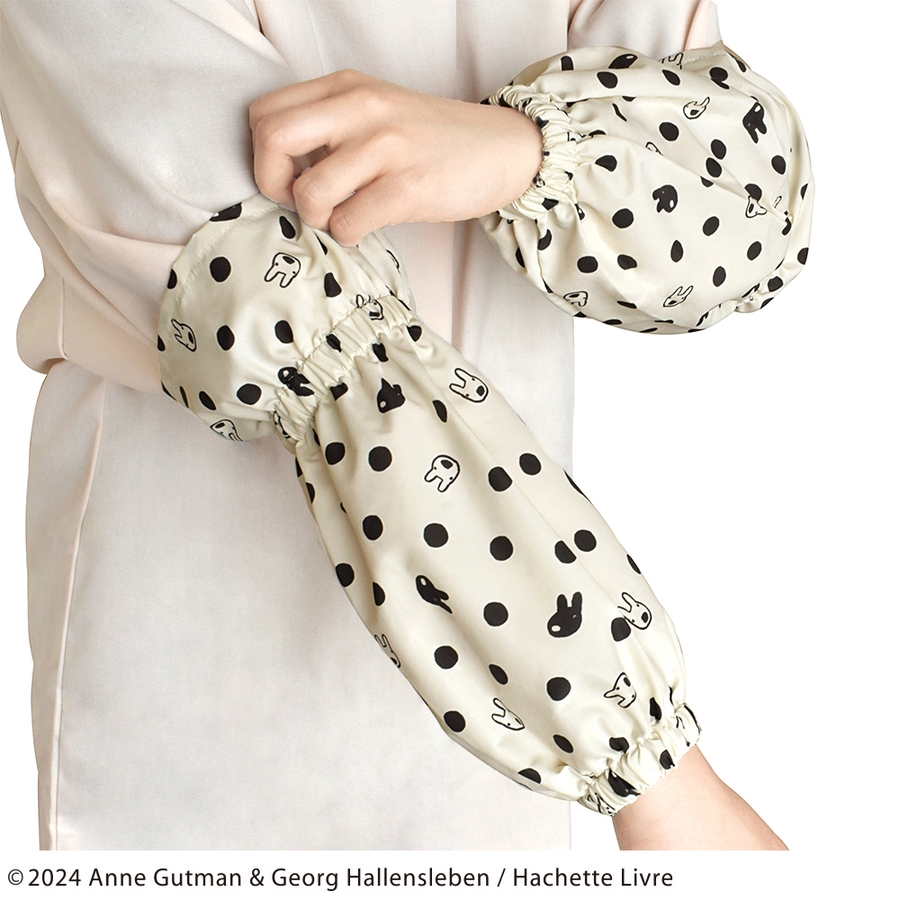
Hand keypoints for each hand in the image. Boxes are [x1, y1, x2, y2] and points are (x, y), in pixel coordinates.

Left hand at [249, 70, 542, 244]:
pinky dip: (347, 234)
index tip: (290, 177)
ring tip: (341, 216)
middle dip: (275, 184)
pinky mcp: (409, 187)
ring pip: (311, 192)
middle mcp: (361, 108)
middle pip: (273, 140)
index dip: (264, 155)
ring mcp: (386, 147)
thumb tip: (281, 171)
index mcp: (345, 88)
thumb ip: (329, 126)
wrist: (500, 149)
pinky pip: (348, 222)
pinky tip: (365, 226)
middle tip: (302, 202)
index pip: (265, 114)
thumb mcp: (375, 113)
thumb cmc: (430, 141)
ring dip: (317, 218)